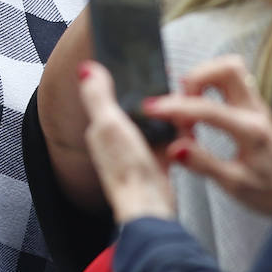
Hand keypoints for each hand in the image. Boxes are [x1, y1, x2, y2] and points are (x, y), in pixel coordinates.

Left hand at [79, 60, 174, 223]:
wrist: (149, 206)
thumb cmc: (125, 170)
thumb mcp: (109, 125)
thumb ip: (98, 96)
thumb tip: (85, 69)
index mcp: (101, 128)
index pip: (110, 95)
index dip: (124, 78)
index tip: (140, 64)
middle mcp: (117, 138)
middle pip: (135, 107)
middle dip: (151, 95)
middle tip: (167, 82)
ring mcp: (137, 150)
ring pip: (153, 121)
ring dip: (166, 112)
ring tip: (180, 102)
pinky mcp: (156, 160)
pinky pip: (169, 139)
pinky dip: (178, 131)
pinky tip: (187, 126)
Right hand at [143, 55, 271, 215]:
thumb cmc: (268, 190)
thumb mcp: (234, 185)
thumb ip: (204, 164)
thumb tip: (175, 148)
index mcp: (252, 131)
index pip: (209, 109)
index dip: (177, 107)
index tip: (153, 108)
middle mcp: (256, 110)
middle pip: (227, 69)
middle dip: (196, 78)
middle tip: (179, 103)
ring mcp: (255, 104)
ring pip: (229, 69)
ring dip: (202, 78)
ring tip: (187, 104)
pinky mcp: (251, 105)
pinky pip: (230, 80)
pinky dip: (208, 84)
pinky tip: (196, 104)